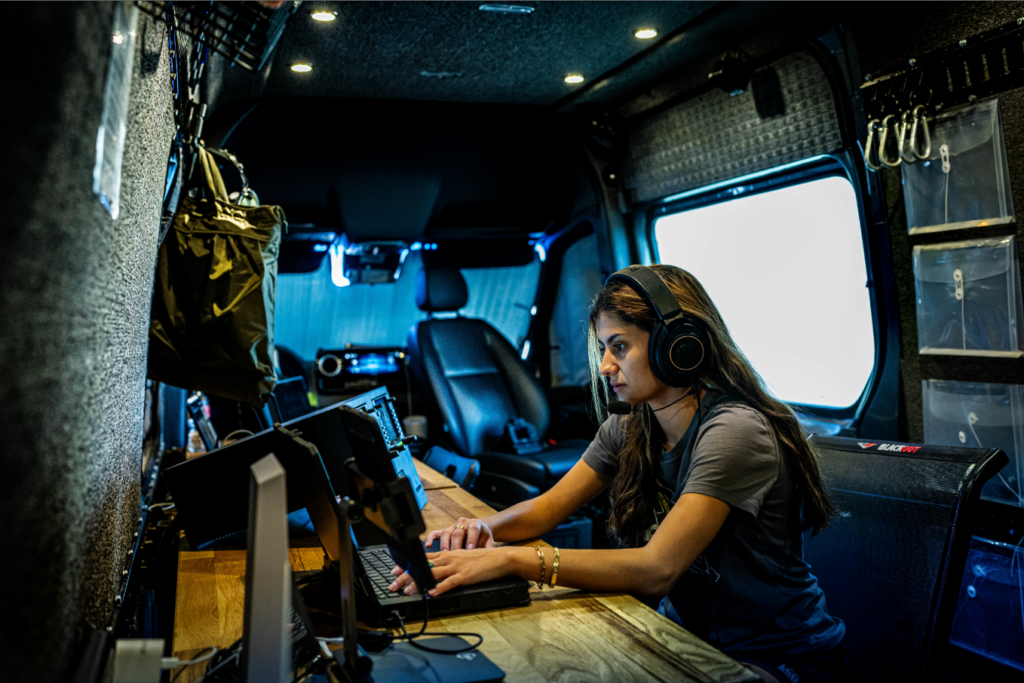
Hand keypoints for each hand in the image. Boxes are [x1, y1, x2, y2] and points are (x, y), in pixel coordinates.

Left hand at [389, 547, 510, 596]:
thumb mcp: (461, 558)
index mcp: (448, 554)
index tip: (395, 570)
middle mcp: (449, 559)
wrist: (499, 558)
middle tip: (394, 583)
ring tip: (407, 590)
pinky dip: (439, 588)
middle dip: (406, 575)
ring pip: (433, 574)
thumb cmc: (482, 560)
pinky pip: (449, 582)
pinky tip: (431, 593)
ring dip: (419, 583)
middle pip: (423, 566)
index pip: (423, 558)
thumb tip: (434, 571)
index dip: (408, 564)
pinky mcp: (465, 576)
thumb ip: (448, 563)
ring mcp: (457, 567)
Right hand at [423, 517, 494, 550]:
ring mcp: (452, 526)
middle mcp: (463, 523)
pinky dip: (430, 538)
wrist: (479, 531)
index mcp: (476, 523)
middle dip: (456, 545)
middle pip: (458, 532)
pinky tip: (427, 545)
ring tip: (444, 554)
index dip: (471, 539)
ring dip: (444, 544)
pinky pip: (435, 533)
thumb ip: (488, 548)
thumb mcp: (489, 541)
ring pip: (446, 533)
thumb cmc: (483, 538)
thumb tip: (489, 557)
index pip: (473, 529)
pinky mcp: (445, 531)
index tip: (470, 549)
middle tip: (455, 556)